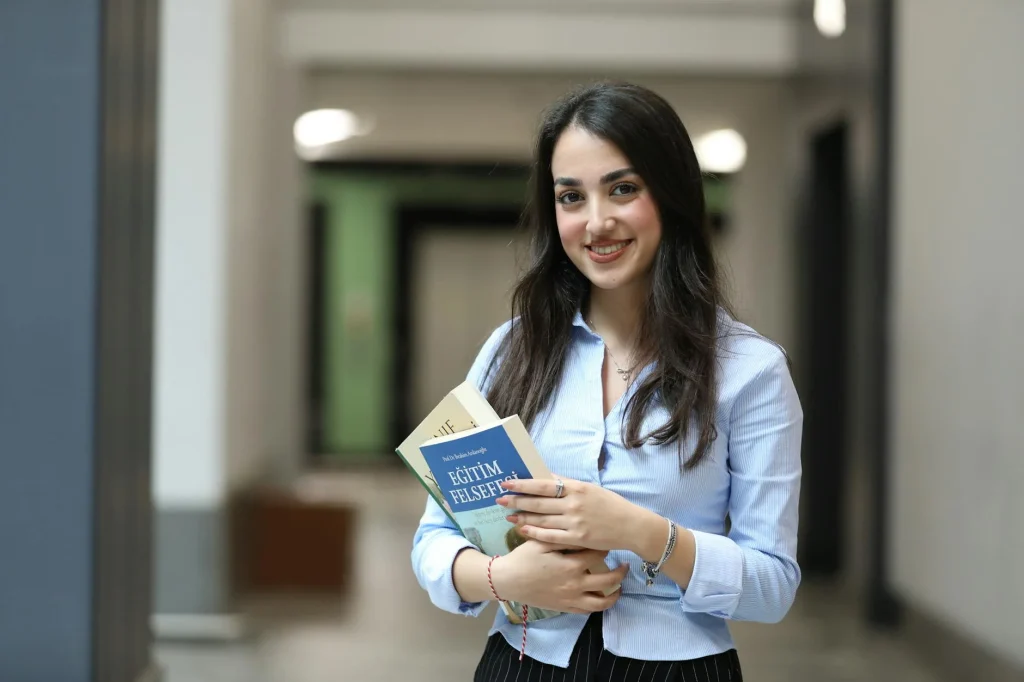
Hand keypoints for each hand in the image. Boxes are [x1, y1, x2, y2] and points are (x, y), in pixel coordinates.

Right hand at [490, 539, 627, 614]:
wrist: (508, 581)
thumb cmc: (523, 558)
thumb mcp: (540, 541)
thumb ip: (561, 535)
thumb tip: (579, 526)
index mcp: (570, 564)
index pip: (598, 553)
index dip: (606, 546)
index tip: (610, 541)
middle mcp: (575, 584)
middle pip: (608, 579)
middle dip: (620, 572)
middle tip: (625, 564)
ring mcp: (571, 598)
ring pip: (602, 602)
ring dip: (615, 594)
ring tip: (620, 586)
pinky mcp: (565, 608)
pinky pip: (588, 611)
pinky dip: (599, 605)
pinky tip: (603, 597)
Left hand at [497, 476, 644, 551]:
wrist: (631, 526)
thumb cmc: (610, 505)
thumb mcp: (590, 489)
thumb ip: (568, 485)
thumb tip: (546, 478)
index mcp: (577, 488)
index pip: (544, 485)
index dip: (523, 484)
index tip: (507, 483)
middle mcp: (574, 504)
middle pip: (539, 502)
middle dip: (517, 500)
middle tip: (499, 499)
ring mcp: (575, 523)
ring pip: (542, 520)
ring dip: (522, 517)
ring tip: (508, 515)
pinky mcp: (577, 539)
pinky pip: (551, 536)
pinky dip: (535, 532)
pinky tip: (523, 529)